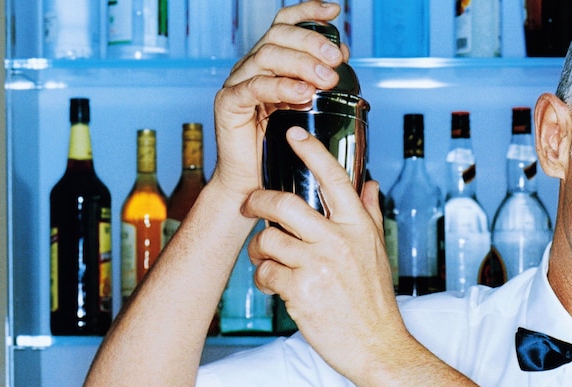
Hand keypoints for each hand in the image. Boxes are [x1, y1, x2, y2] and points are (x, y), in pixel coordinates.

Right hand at [210, 1, 350, 203]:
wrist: (255, 185)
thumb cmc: (282, 148)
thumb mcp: (309, 109)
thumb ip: (321, 82)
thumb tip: (343, 55)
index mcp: (271, 63)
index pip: (285, 25)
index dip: (308, 12)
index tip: (334, 11)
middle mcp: (252, 67)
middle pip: (278, 36)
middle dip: (311, 42)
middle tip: (336, 59)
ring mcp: (238, 83)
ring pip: (267, 56)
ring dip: (301, 63)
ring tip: (325, 79)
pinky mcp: (229, 104)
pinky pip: (253, 87)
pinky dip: (280, 86)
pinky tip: (302, 93)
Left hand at [244, 126, 407, 378]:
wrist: (377, 346)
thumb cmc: (375, 302)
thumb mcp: (377, 252)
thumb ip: (369, 214)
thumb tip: (370, 184)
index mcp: (358, 227)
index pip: (334, 178)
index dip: (310, 151)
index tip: (291, 132)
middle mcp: (339, 241)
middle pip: (284, 204)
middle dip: (257, 201)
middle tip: (249, 204)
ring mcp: (319, 265)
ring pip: (268, 240)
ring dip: (258, 249)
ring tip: (263, 258)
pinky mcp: (300, 291)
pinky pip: (265, 273)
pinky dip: (263, 279)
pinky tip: (275, 287)